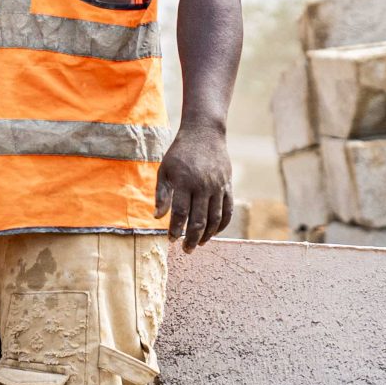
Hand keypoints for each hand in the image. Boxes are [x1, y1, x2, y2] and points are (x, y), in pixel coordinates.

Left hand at [154, 122, 233, 249]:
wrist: (204, 134)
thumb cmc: (180, 154)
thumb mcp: (165, 170)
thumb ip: (162, 194)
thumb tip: (157, 217)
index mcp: (184, 182)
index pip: (179, 213)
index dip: (175, 229)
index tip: (171, 239)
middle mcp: (203, 186)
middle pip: (199, 220)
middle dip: (192, 238)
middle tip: (186, 250)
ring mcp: (218, 187)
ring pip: (215, 218)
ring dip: (207, 235)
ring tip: (200, 244)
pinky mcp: (228, 186)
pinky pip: (228, 210)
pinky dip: (222, 224)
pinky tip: (214, 232)